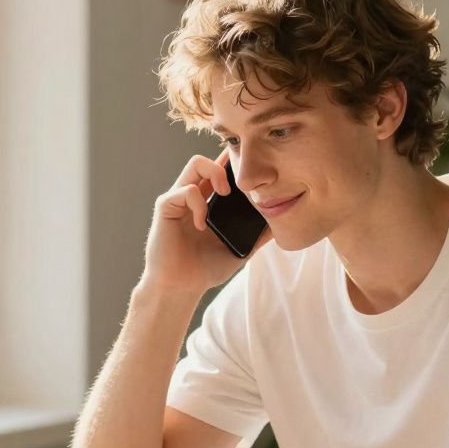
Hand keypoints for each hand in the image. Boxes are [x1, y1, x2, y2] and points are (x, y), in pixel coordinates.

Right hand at [140, 148, 272, 295]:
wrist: (180, 288)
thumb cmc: (204, 270)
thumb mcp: (239, 250)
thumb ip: (257, 236)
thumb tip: (282, 225)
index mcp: (207, 202)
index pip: (220, 171)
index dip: (234, 163)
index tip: (252, 167)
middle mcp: (191, 196)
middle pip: (210, 159)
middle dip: (228, 163)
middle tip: (240, 184)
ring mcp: (177, 199)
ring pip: (196, 164)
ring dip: (215, 173)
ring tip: (225, 194)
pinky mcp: (166, 207)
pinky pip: (186, 190)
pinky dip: (199, 204)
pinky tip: (202, 224)